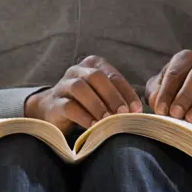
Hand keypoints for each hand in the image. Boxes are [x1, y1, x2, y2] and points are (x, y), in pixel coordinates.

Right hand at [25, 55, 142, 133]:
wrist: (52, 111)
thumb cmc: (85, 103)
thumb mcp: (102, 96)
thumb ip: (118, 98)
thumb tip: (138, 111)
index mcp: (92, 65)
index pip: (113, 75)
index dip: (126, 92)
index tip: (136, 109)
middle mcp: (76, 71)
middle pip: (96, 77)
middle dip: (113, 96)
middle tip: (124, 113)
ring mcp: (63, 85)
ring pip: (80, 88)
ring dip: (97, 105)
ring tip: (108, 120)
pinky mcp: (54, 103)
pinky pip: (69, 106)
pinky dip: (84, 117)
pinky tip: (94, 127)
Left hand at [145, 50, 191, 128]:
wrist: (191, 99)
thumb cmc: (170, 90)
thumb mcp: (157, 89)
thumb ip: (155, 93)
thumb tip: (157, 102)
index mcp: (185, 58)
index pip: (175, 72)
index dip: (167, 92)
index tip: (161, 110)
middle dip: (186, 95)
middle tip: (176, 114)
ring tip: (191, 120)